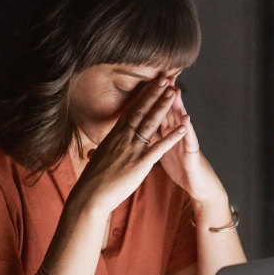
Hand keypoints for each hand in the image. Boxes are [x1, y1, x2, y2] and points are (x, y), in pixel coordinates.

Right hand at [71, 78, 186, 212]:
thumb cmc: (92, 180)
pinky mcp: (140, 163)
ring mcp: (132, 149)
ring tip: (174, 93)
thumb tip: (96, 150)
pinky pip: (160, 147)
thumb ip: (103, 151)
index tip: (151, 83)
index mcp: (114, 135)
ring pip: (151, 123)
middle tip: (166, 79)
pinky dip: (172, 136)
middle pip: (142, 111)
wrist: (90, 195)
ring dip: (164, 107)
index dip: (143, 95)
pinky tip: (183, 127)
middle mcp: (123, 138)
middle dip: (155, 94)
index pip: (131, 110)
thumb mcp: (97, 159)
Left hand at [155, 88, 227, 209]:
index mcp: (167, 132)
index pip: (158, 111)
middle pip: (169, 111)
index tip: (145, 82)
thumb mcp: (162, 150)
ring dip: (178, 106)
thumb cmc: (180, 167)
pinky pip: (190, 140)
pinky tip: (186, 119)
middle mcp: (177, 133)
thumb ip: (153, 136)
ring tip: (175, 90)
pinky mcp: (192, 153)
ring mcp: (186, 141)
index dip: (152, 98)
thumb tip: (139, 126)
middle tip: (161, 76)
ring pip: (181, 121)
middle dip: (165, 95)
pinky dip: (187, 130)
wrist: (197, 184)